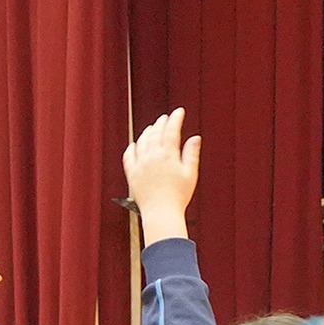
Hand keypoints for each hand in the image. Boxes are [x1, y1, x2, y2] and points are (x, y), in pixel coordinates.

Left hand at [124, 109, 201, 243]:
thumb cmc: (179, 196)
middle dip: (161, 122)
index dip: (175, 118)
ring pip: (142, 141)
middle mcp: (152, 156)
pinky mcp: (132, 174)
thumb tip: (195, 138)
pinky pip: (129, 155)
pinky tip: (135, 144)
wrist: (161, 213)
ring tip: (152, 128)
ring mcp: (140, 164)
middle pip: (155, 132)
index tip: (179, 111)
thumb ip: (191, 154)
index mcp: (168, 155)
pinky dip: (132, 147)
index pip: (171, 130)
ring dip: (148, 132)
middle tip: (166, 117)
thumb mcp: (190, 174)